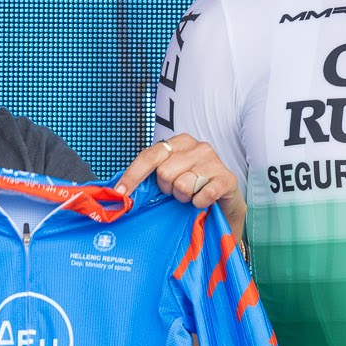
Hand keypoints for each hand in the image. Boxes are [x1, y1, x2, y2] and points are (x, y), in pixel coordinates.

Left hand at [115, 136, 245, 237]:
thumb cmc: (193, 188)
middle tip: (176, 192)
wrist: (225, 202)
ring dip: (184, 197)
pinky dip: (198, 203)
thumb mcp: (170, 177)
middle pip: (164, 172)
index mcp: (179, 142)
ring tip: (191, 196)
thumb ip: (150, 176)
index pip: (149, 156)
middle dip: (166, 188)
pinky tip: (202, 201)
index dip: (132, 176)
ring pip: (183, 185)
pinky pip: (202, 195)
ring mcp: (214, 161)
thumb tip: (119, 191)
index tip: (120, 193)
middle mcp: (197, 146)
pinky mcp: (227, 178)